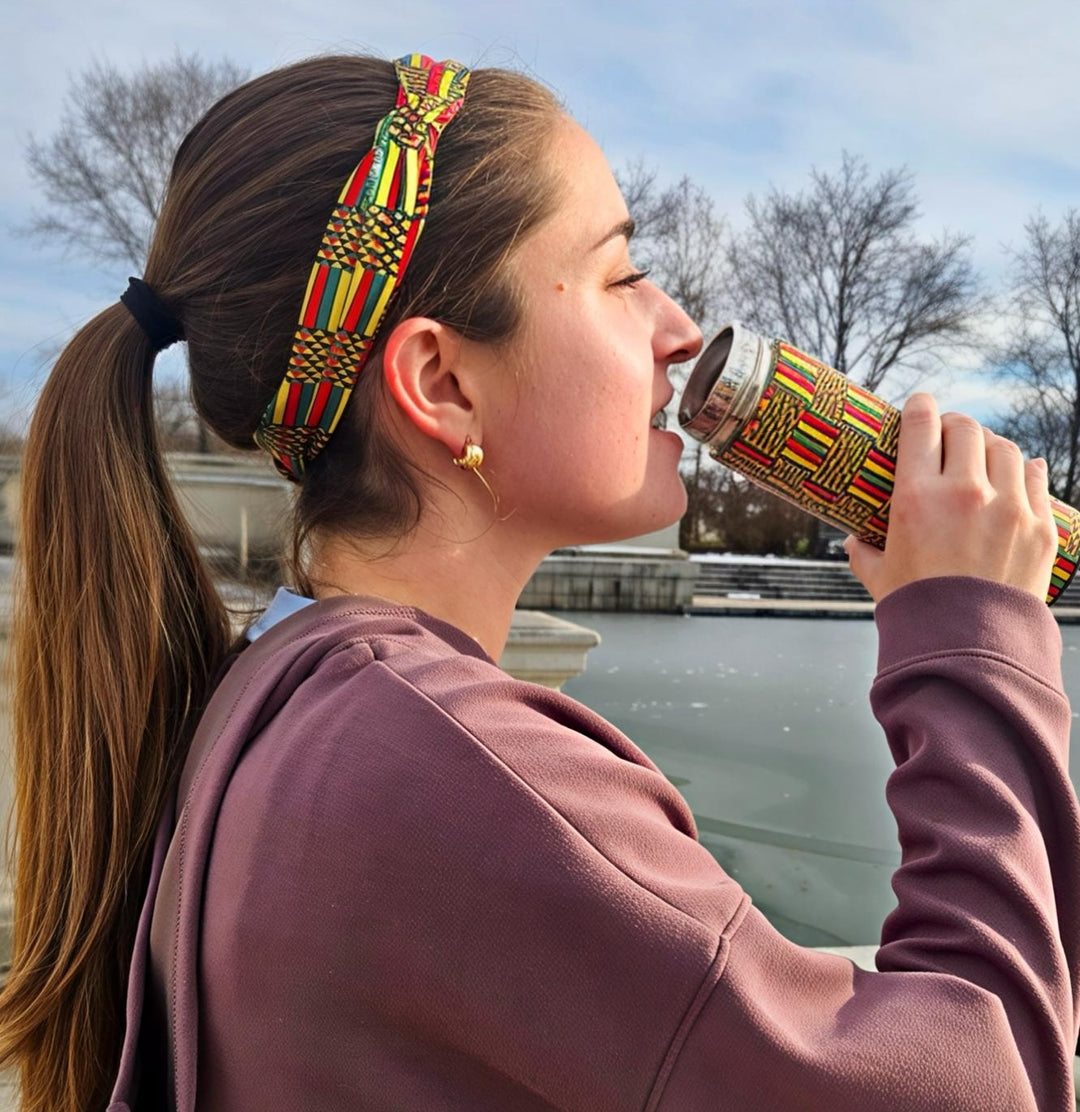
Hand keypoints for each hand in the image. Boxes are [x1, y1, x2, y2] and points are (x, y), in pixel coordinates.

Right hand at [844, 393, 1058, 603]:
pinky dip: (1025, 470)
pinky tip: (1017, 472)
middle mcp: (965, 493)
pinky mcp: (1040, 527)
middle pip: (966, 428)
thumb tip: (853, 541)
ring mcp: (1008, 508)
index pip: (921, 424)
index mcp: (917, 498)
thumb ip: (864, 551)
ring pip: (1004, 448)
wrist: (967, 649)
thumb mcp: (879, 576)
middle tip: (948, 435)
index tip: (919, 405)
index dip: (919, 406)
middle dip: (954, 426)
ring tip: (981, 457)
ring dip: (990, 446)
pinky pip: (1036, 479)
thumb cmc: (917, 611)